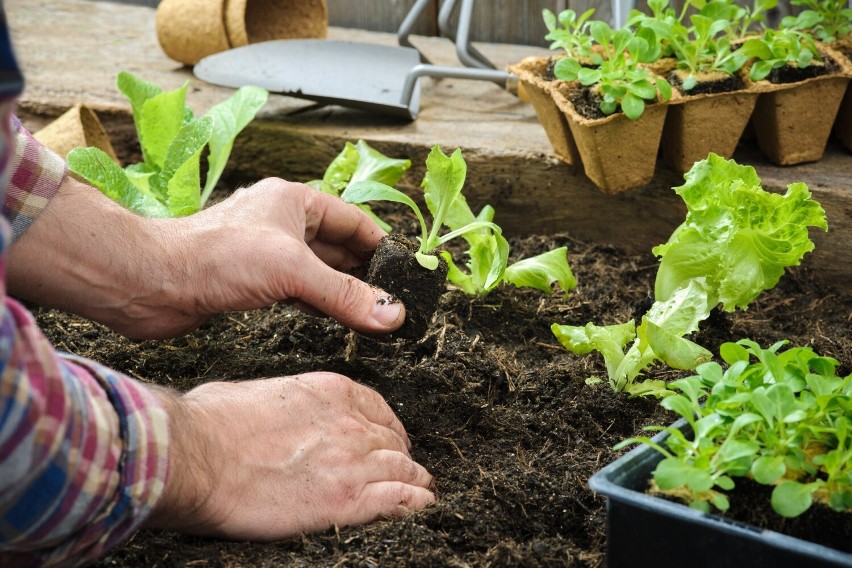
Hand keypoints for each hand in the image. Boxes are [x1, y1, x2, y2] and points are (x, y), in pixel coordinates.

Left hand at [8, 175, 403, 338]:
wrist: (151, 283)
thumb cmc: (215, 258)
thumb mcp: (292, 271)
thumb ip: (345, 294)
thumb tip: (393, 313)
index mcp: (295, 201)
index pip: (354, 221)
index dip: (381, 245)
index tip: (406, 273)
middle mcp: (282, 223)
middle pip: (339, 247)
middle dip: (367, 273)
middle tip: (396, 300)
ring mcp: (267, 253)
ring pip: (319, 271)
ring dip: (344, 291)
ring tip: (374, 314)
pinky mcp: (252, 282)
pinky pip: (299, 291)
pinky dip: (320, 304)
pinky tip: (336, 320)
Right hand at [145, 373, 434, 538]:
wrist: (195, 456)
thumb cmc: (210, 423)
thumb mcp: (253, 392)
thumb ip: (281, 402)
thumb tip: (272, 413)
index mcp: (330, 391)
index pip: (378, 408)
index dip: (387, 427)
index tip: (388, 439)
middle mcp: (349, 423)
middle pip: (392, 441)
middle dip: (399, 455)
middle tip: (401, 469)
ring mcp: (352, 462)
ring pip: (403, 470)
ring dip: (413, 480)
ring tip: (420, 490)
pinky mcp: (346, 501)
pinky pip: (399, 501)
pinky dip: (414, 504)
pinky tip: (420, 507)